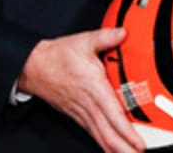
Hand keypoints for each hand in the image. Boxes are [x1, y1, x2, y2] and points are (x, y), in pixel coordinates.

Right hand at [17, 28, 144, 152]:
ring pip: (101, 137)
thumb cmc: (57, 57)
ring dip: (115, 149)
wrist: (33, 67)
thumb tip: (123, 32)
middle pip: (108, 134)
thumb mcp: (84, 41)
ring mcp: (81, 113)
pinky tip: (112, 148)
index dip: (127, 132)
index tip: (138, 142)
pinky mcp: (77, 115)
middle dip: (124, 148)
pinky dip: (104, 143)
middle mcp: (88, 105)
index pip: (113, 115)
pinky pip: (93, 133)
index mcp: (93, 88)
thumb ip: (106, 37)